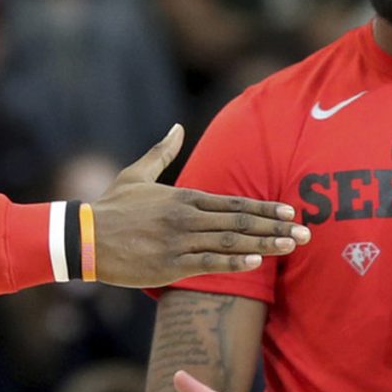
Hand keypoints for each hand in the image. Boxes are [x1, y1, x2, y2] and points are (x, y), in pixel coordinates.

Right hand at [89, 125, 310, 286]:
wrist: (84, 237)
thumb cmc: (111, 207)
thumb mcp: (136, 174)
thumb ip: (161, 152)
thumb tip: (177, 126)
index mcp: (183, 197)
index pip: (233, 203)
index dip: (264, 208)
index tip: (290, 211)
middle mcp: (186, 217)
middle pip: (240, 222)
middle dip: (276, 227)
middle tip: (307, 233)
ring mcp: (179, 242)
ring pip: (230, 242)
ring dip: (264, 244)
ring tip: (292, 246)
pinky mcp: (170, 265)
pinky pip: (208, 263)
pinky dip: (234, 262)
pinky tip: (257, 262)